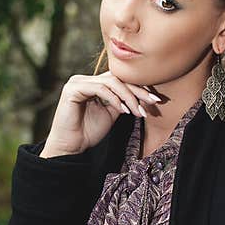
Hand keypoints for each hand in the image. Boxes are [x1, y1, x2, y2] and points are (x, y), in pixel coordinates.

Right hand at [40, 71, 161, 157]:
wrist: (70, 146)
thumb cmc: (87, 132)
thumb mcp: (111, 114)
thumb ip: (121, 102)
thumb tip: (141, 95)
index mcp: (91, 83)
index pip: (118, 79)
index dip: (138, 88)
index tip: (154, 100)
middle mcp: (83, 79)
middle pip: (116, 78)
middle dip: (137, 91)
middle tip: (153, 102)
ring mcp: (77, 82)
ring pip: (111, 82)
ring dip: (128, 97)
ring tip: (138, 111)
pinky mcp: (73, 89)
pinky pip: (100, 89)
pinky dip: (114, 99)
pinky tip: (123, 110)